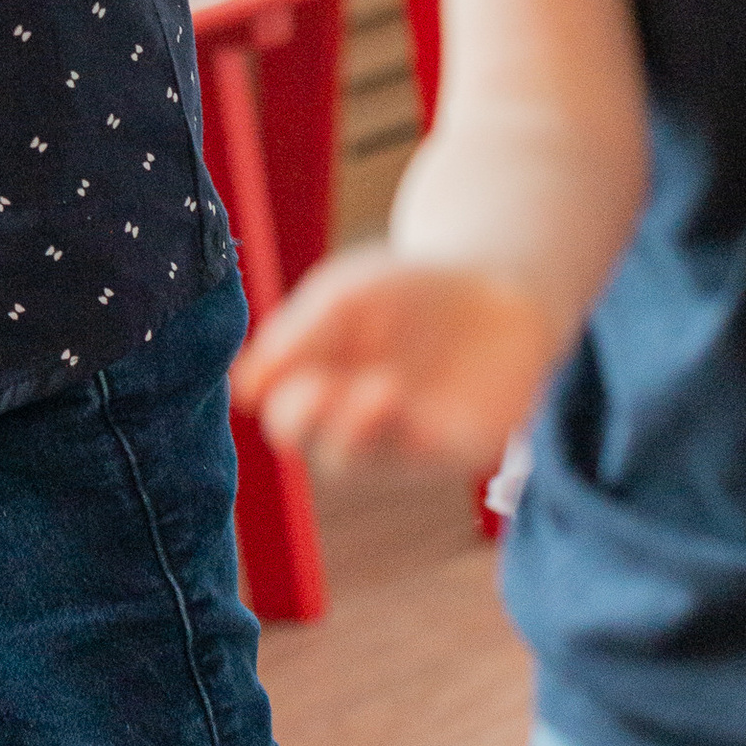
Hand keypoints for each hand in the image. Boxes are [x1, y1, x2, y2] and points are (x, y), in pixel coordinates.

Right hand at [235, 249, 557, 471]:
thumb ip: (298, 338)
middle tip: (314, 388)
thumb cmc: (411, 291)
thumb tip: (243, 388)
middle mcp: (356, 422)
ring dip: (352, 428)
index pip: (285, 409)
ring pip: (358, 458)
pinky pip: (419, 456)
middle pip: (313, 443)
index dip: (272, 397)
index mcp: (322, 384)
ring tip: (368, 387)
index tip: (265, 379)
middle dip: (306, 419)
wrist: (502, 287)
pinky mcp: (454, 450)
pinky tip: (390, 391)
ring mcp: (404, 440)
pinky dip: (399, 428)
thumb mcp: (346, 297)